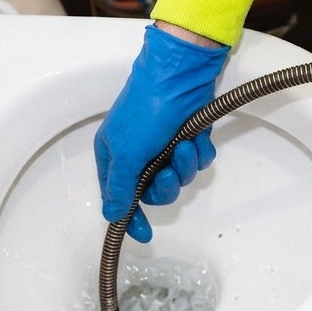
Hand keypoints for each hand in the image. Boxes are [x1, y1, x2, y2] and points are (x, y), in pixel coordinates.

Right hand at [94, 23, 229, 241]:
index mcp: (114, 155)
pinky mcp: (189, 135)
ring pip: (179, 176)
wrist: (181, 75)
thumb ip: (120, 188)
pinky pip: (198, 160)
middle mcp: (138, 152)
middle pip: (154, 191)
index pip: (119, 197)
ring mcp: (165, 144)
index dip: (131, 217)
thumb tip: (111, 214)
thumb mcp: (127, 153)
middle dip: (166, 184)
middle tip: (169, 169)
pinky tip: (196, 136)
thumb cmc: (146, 108)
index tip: (144, 235)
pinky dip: (200, 152)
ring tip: (184, 144)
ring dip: (185, 165)